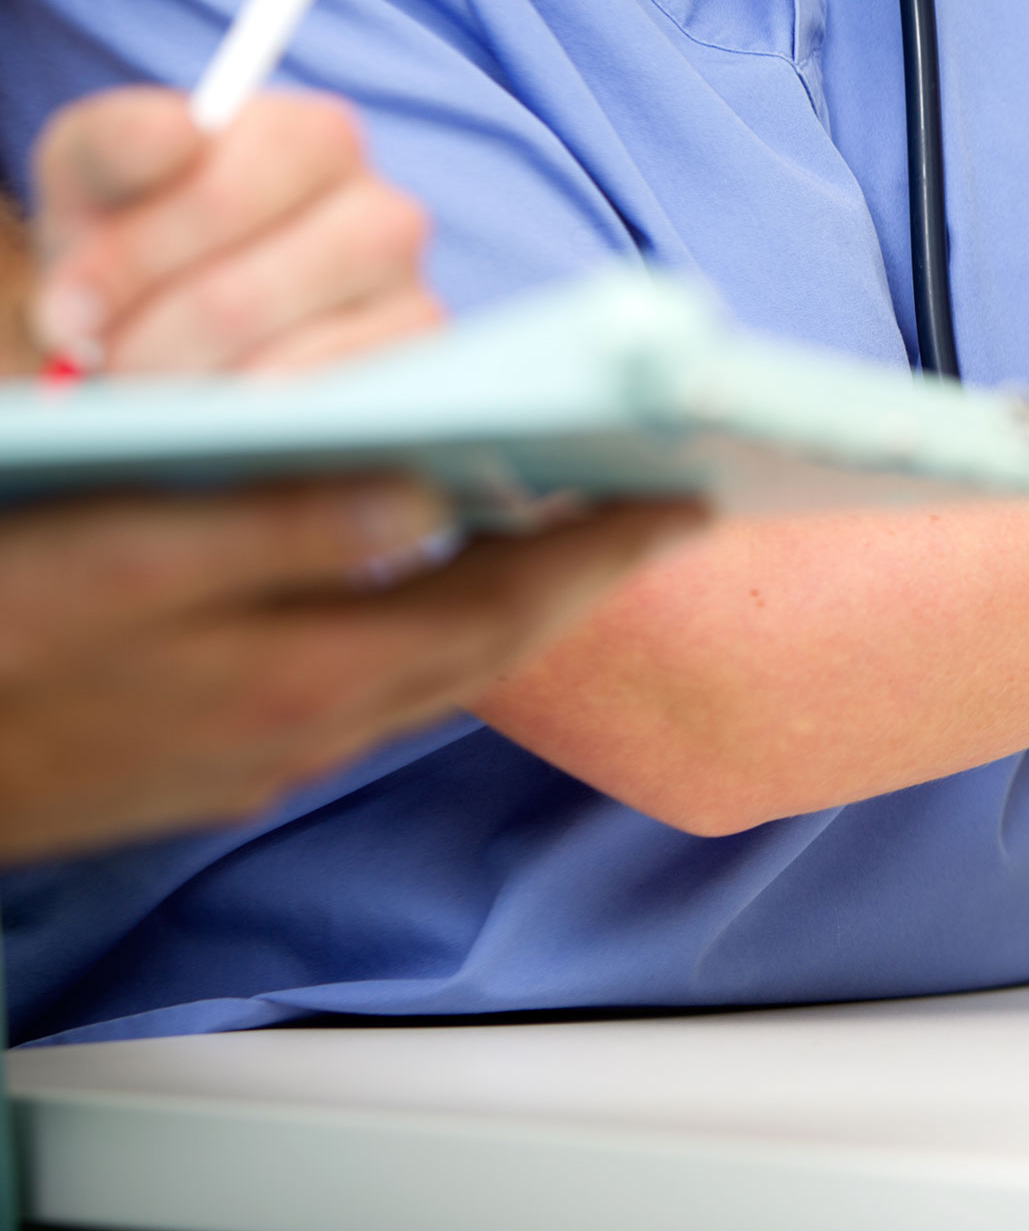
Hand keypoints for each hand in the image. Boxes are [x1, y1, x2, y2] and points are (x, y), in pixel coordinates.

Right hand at [0, 479, 702, 862]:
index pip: (499, 606)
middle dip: (578, 580)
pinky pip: (356, 692)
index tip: (688, 502)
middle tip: (656, 516)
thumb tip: (428, 495)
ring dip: (500, 610)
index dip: (600, 551)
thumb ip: (275, 531)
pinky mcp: (204, 763)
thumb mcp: (111, 559)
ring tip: (559, 541)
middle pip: (483, 649)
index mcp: (298, 676)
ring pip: (422, 677)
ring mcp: (252, 758)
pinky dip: (413, 636)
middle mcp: (298, 732)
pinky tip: (402, 593)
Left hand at [29, 86, 441, 373]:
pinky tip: (219, 403)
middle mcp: (383, 209)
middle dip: (150, 337)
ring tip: (150, 382)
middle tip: (102, 361)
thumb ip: (118, 142)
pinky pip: (330, 399)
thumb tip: (182, 135)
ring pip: (286, 350)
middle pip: (242, 292)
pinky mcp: (413, 364)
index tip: (70, 307)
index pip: (224, 192)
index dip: (136, 257)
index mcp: (314, 138)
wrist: (179, 317)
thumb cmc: (142, 239)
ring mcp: (409, 292)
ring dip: (192, 378)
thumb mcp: (99, 178)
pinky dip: (256, 408)